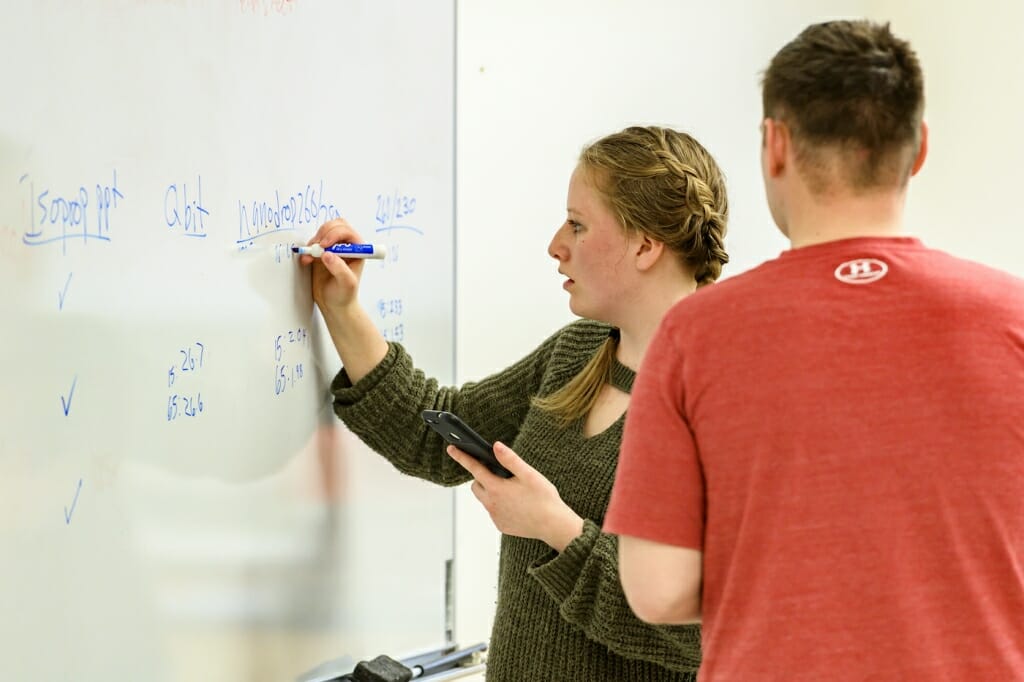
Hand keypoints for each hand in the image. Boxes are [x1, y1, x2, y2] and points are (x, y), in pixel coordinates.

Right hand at [300, 218, 365, 315]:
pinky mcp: (321, 253)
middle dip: (323, 233)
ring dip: (314, 241)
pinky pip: (313, 244)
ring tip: (309, 257)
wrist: (334, 305)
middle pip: (335, 226)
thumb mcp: (347, 284)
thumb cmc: (345, 295)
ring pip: (323, 232)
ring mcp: (333, 248)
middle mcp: (346, 246)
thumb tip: (327, 255)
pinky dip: (307, 249)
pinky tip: (306, 260)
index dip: (335, 234)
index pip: (347, 231)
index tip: (324, 245)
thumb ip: (339, 269)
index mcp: (358, 250)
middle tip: (316, 247)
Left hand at [448, 441, 583, 551]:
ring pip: (485, 499)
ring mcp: (495, 516)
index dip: (462, 457)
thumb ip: (510, 459)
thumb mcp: (528, 474)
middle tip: (499, 473)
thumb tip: (495, 446)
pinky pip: (494, 511)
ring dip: (491, 491)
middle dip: (482, 477)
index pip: (474, 468)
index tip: (451, 448)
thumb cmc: (544, 498)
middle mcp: (491, 504)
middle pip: (477, 485)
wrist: (553, 526)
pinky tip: (517, 504)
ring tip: (512, 490)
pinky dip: (499, 505)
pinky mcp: (501, 526)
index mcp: (496, 488)